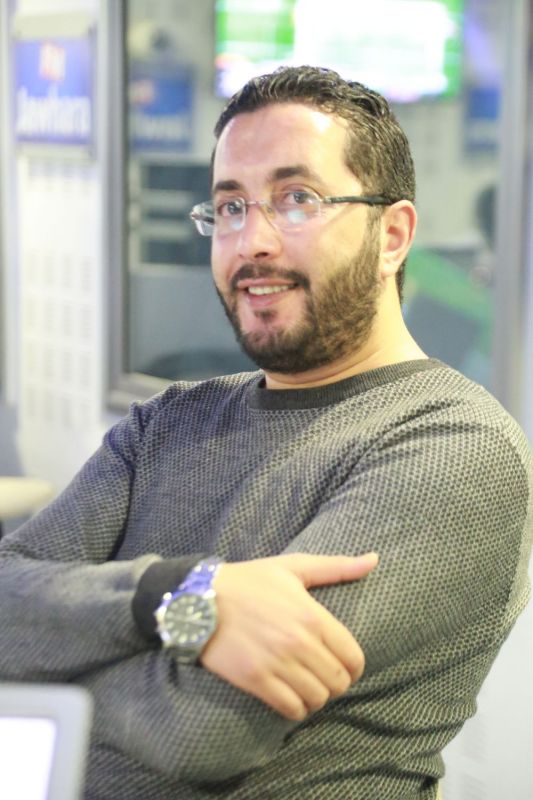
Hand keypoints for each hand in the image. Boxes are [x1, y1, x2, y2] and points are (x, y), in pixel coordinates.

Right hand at [201, 552, 377, 720]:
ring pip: (317, 699)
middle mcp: (299, 642)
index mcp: (313, 616)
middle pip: (338, 681)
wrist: (199, 598)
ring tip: (308, 688)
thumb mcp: (293, 567)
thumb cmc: (249, 580)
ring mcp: (277, 663)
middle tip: (325, 677)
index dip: (356, 667)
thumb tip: (374, 559)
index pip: (353, 657)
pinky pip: (290, 709)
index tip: (347, 667)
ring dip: (317, 698)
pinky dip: (296, 709)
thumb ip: (337, 567)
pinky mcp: (256, 680)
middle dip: (336, 682)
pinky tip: (291, 698)